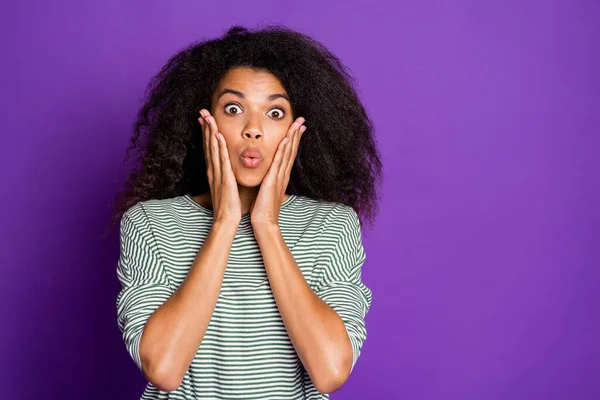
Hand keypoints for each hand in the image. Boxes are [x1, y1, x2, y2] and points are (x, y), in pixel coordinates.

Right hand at [199, 109, 241, 224]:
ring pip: (213, 149)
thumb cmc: (228, 205)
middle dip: (205, 127)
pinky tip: (219, 136)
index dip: (207, 133)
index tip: (205, 119)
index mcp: (214, 171)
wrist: (227, 220)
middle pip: (208, 145)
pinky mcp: (224, 179)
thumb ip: (224, 175)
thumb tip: (226, 168)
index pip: (209, 148)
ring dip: (211, 132)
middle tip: (203, 111)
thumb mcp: (224, 186)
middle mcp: (213, 170)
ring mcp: (218, 174)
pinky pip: (222, 160)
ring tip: (208, 117)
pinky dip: (220, 147)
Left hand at [250, 116, 306, 226]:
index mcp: (280, 176)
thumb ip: (269, 180)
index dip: (293, 140)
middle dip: (297, 134)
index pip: (288, 154)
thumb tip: (268, 174)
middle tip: (302, 120)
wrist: (264, 222)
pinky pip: (279, 162)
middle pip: (292, 150)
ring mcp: (279, 177)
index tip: (297, 127)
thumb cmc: (263, 208)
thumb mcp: (267, 190)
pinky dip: (283, 150)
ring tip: (297, 124)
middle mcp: (283, 174)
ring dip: (292, 137)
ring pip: (288, 153)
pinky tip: (286, 139)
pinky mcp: (273, 180)